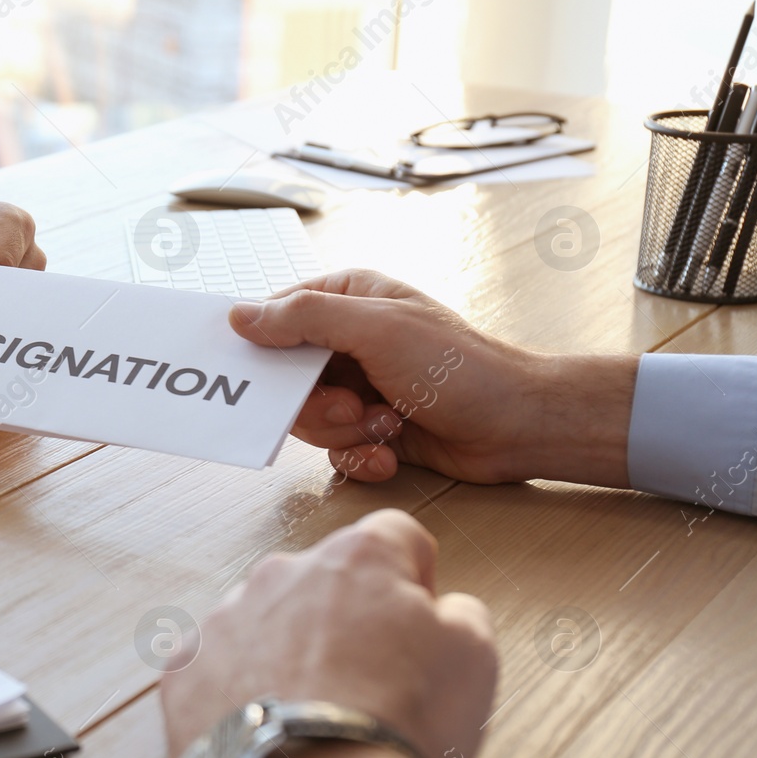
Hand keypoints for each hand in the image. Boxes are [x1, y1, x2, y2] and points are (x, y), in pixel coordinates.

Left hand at [159, 509, 495, 757]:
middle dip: (341, 619)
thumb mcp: (472, 660)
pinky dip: (235, 694)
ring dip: (284, 655)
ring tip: (310, 719)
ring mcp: (221, 623)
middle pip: (319, 581)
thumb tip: (439, 608)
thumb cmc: (400, 727)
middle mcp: (278, 575)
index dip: (413, 579)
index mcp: (354, 559)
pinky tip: (264, 735)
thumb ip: (458, 614)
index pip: (393, 538)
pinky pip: (214, 671)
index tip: (416, 626)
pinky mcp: (181, 675)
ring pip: (261, 625)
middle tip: (365, 684)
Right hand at [228, 269, 636, 486]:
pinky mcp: (370, 429)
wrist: (517, 426)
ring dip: (345, 433)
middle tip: (353, 407)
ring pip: (309, 420)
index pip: (276, 318)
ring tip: (386, 425)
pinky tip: (390, 453)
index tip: (271, 377)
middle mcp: (348, 342)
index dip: (265, 350)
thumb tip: (239, 317)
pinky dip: (360, 457)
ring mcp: (359, 387)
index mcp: (347, 300)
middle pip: (287, 380)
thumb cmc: (460, 367)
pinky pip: (334, 451)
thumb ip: (304, 318)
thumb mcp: (376, 329)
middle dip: (318, 405)